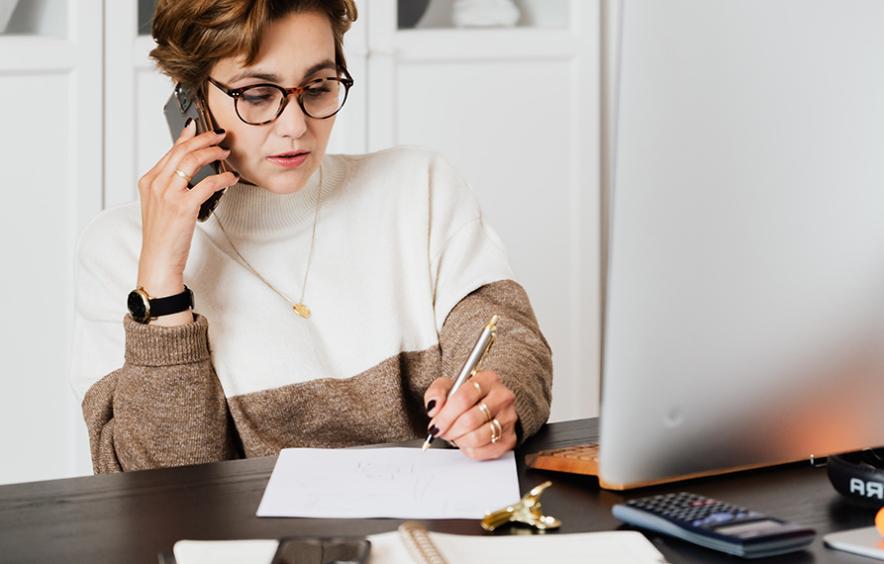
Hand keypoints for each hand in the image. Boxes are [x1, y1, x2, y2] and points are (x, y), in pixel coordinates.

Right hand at [136, 120, 237, 318]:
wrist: (158, 259)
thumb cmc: (163, 235)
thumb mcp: (160, 204)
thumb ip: (171, 184)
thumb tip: (189, 168)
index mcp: (149, 181)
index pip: (171, 150)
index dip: (188, 136)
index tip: (199, 127)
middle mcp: (156, 184)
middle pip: (182, 150)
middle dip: (204, 139)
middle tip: (220, 136)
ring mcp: (168, 194)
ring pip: (193, 161)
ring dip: (213, 153)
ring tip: (226, 153)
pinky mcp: (183, 206)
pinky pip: (208, 183)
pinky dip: (223, 178)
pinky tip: (231, 179)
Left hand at [424, 370, 517, 459]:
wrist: (487, 406)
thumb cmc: (467, 396)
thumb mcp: (448, 387)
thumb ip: (436, 393)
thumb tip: (434, 408)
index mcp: (487, 379)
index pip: (464, 398)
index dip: (445, 415)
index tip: (435, 424)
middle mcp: (502, 397)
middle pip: (470, 420)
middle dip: (450, 430)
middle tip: (442, 431)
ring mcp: (508, 418)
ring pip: (477, 437)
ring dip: (459, 440)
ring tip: (455, 435)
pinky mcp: (510, 438)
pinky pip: (483, 451)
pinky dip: (469, 450)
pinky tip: (466, 441)